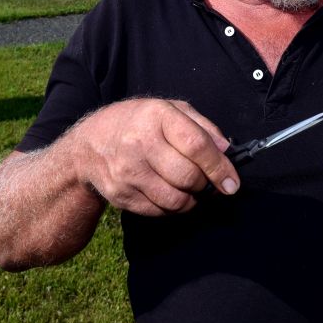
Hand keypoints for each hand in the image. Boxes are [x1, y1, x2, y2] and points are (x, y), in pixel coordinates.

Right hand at [70, 98, 239, 216]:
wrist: (90, 145)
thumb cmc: (139, 123)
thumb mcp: (170, 110)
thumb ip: (203, 127)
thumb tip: (227, 152)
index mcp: (156, 117)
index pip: (196, 145)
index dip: (219, 167)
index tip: (232, 182)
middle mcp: (139, 144)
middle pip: (188, 176)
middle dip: (204, 183)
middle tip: (204, 180)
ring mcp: (127, 172)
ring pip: (176, 200)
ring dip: (191, 199)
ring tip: (188, 188)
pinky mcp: (121, 196)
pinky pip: (159, 212)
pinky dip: (172, 207)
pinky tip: (168, 192)